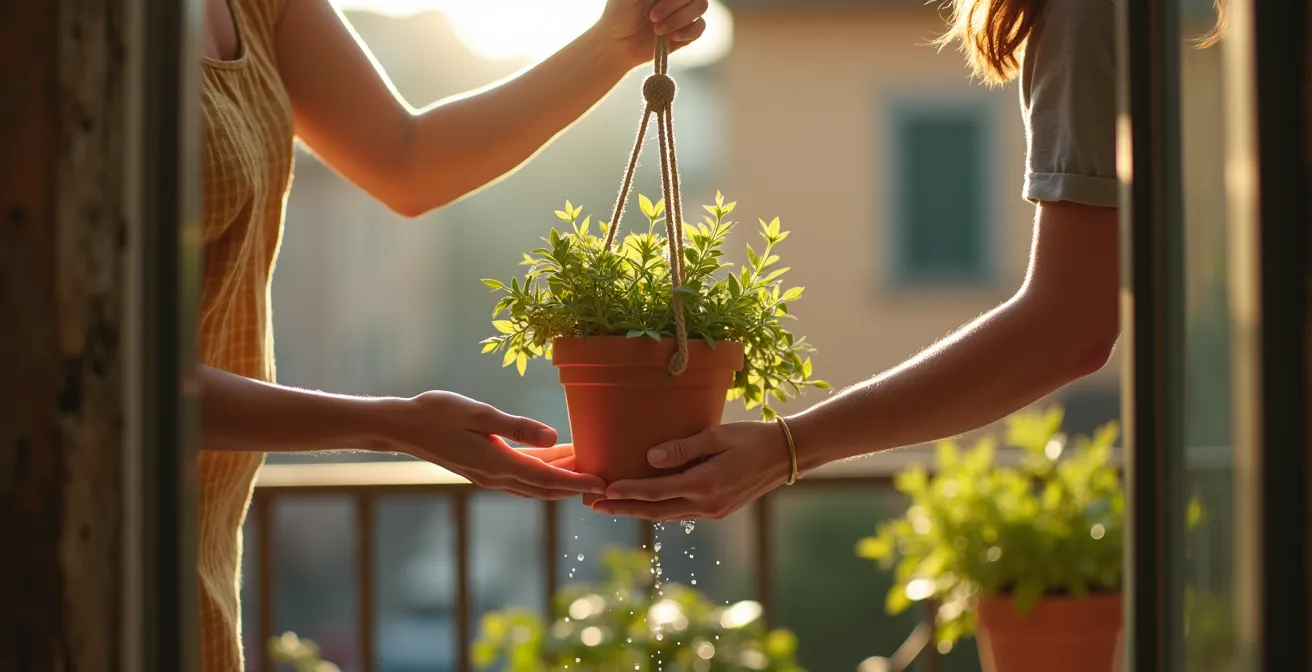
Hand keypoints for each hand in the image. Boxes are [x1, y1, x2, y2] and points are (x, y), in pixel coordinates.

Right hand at [394, 391, 604, 498]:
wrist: (402, 426)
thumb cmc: (437, 413)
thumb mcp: (479, 413)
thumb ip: (517, 427)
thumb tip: (553, 439)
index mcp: (497, 464)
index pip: (547, 480)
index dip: (577, 483)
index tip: (602, 484)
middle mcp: (495, 476)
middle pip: (545, 488)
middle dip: (575, 485)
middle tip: (605, 478)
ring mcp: (488, 475)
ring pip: (533, 484)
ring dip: (560, 479)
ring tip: (587, 465)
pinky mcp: (483, 468)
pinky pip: (521, 476)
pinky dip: (542, 472)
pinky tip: (553, 458)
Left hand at [590, 420, 791, 519]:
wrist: (785, 456)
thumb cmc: (751, 438)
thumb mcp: (717, 436)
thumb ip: (683, 448)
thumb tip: (649, 457)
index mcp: (704, 484)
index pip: (655, 491)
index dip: (627, 492)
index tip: (603, 489)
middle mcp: (706, 504)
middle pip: (655, 511)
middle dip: (623, 508)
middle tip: (594, 504)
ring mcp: (713, 511)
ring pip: (667, 515)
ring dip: (638, 510)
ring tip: (611, 505)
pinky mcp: (718, 510)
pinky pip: (681, 512)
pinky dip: (659, 508)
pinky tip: (645, 503)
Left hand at [596, 0, 709, 66]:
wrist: (617, 44)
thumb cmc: (619, 14)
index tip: (652, 3)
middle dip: (673, 6)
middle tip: (651, 17)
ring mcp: (683, 12)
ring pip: (701, 6)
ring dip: (680, 19)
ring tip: (657, 30)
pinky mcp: (686, 32)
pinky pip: (700, 26)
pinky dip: (688, 31)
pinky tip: (672, 37)